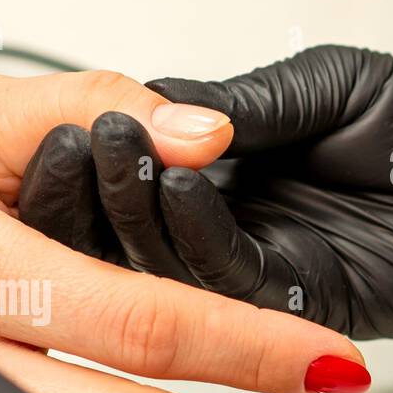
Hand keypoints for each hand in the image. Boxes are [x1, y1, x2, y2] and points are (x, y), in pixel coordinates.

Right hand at [20, 47, 392, 337]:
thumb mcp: (325, 86)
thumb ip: (240, 104)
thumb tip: (154, 110)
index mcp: (226, 170)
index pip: (132, 170)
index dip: (94, 149)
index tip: (68, 117)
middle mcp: (230, 226)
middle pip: (126, 228)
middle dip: (94, 188)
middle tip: (75, 142)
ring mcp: (256, 269)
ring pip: (161, 264)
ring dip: (134, 211)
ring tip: (118, 155)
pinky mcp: (293, 307)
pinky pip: (228, 282)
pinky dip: (197, 238)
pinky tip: (183, 191)